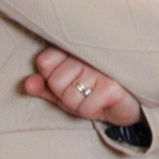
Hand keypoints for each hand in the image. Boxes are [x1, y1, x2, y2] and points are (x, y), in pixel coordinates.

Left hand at [24, 46, 142, 126]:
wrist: (130, 101)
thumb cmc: (94, 92)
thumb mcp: (66, 89)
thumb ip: (44, 86)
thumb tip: (28, 83)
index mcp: (76, 48)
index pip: (45, 60)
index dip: (50, 76)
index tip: (67, 77)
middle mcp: (90, 53)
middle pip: (55, 81)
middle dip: (64, 93)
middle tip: (83, 89)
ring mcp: (102, 69)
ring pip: (68, 96)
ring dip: (78, 104)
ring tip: (92, 95)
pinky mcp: (112, 87)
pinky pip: (84, 108)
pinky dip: (91, 110)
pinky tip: (102, 101)